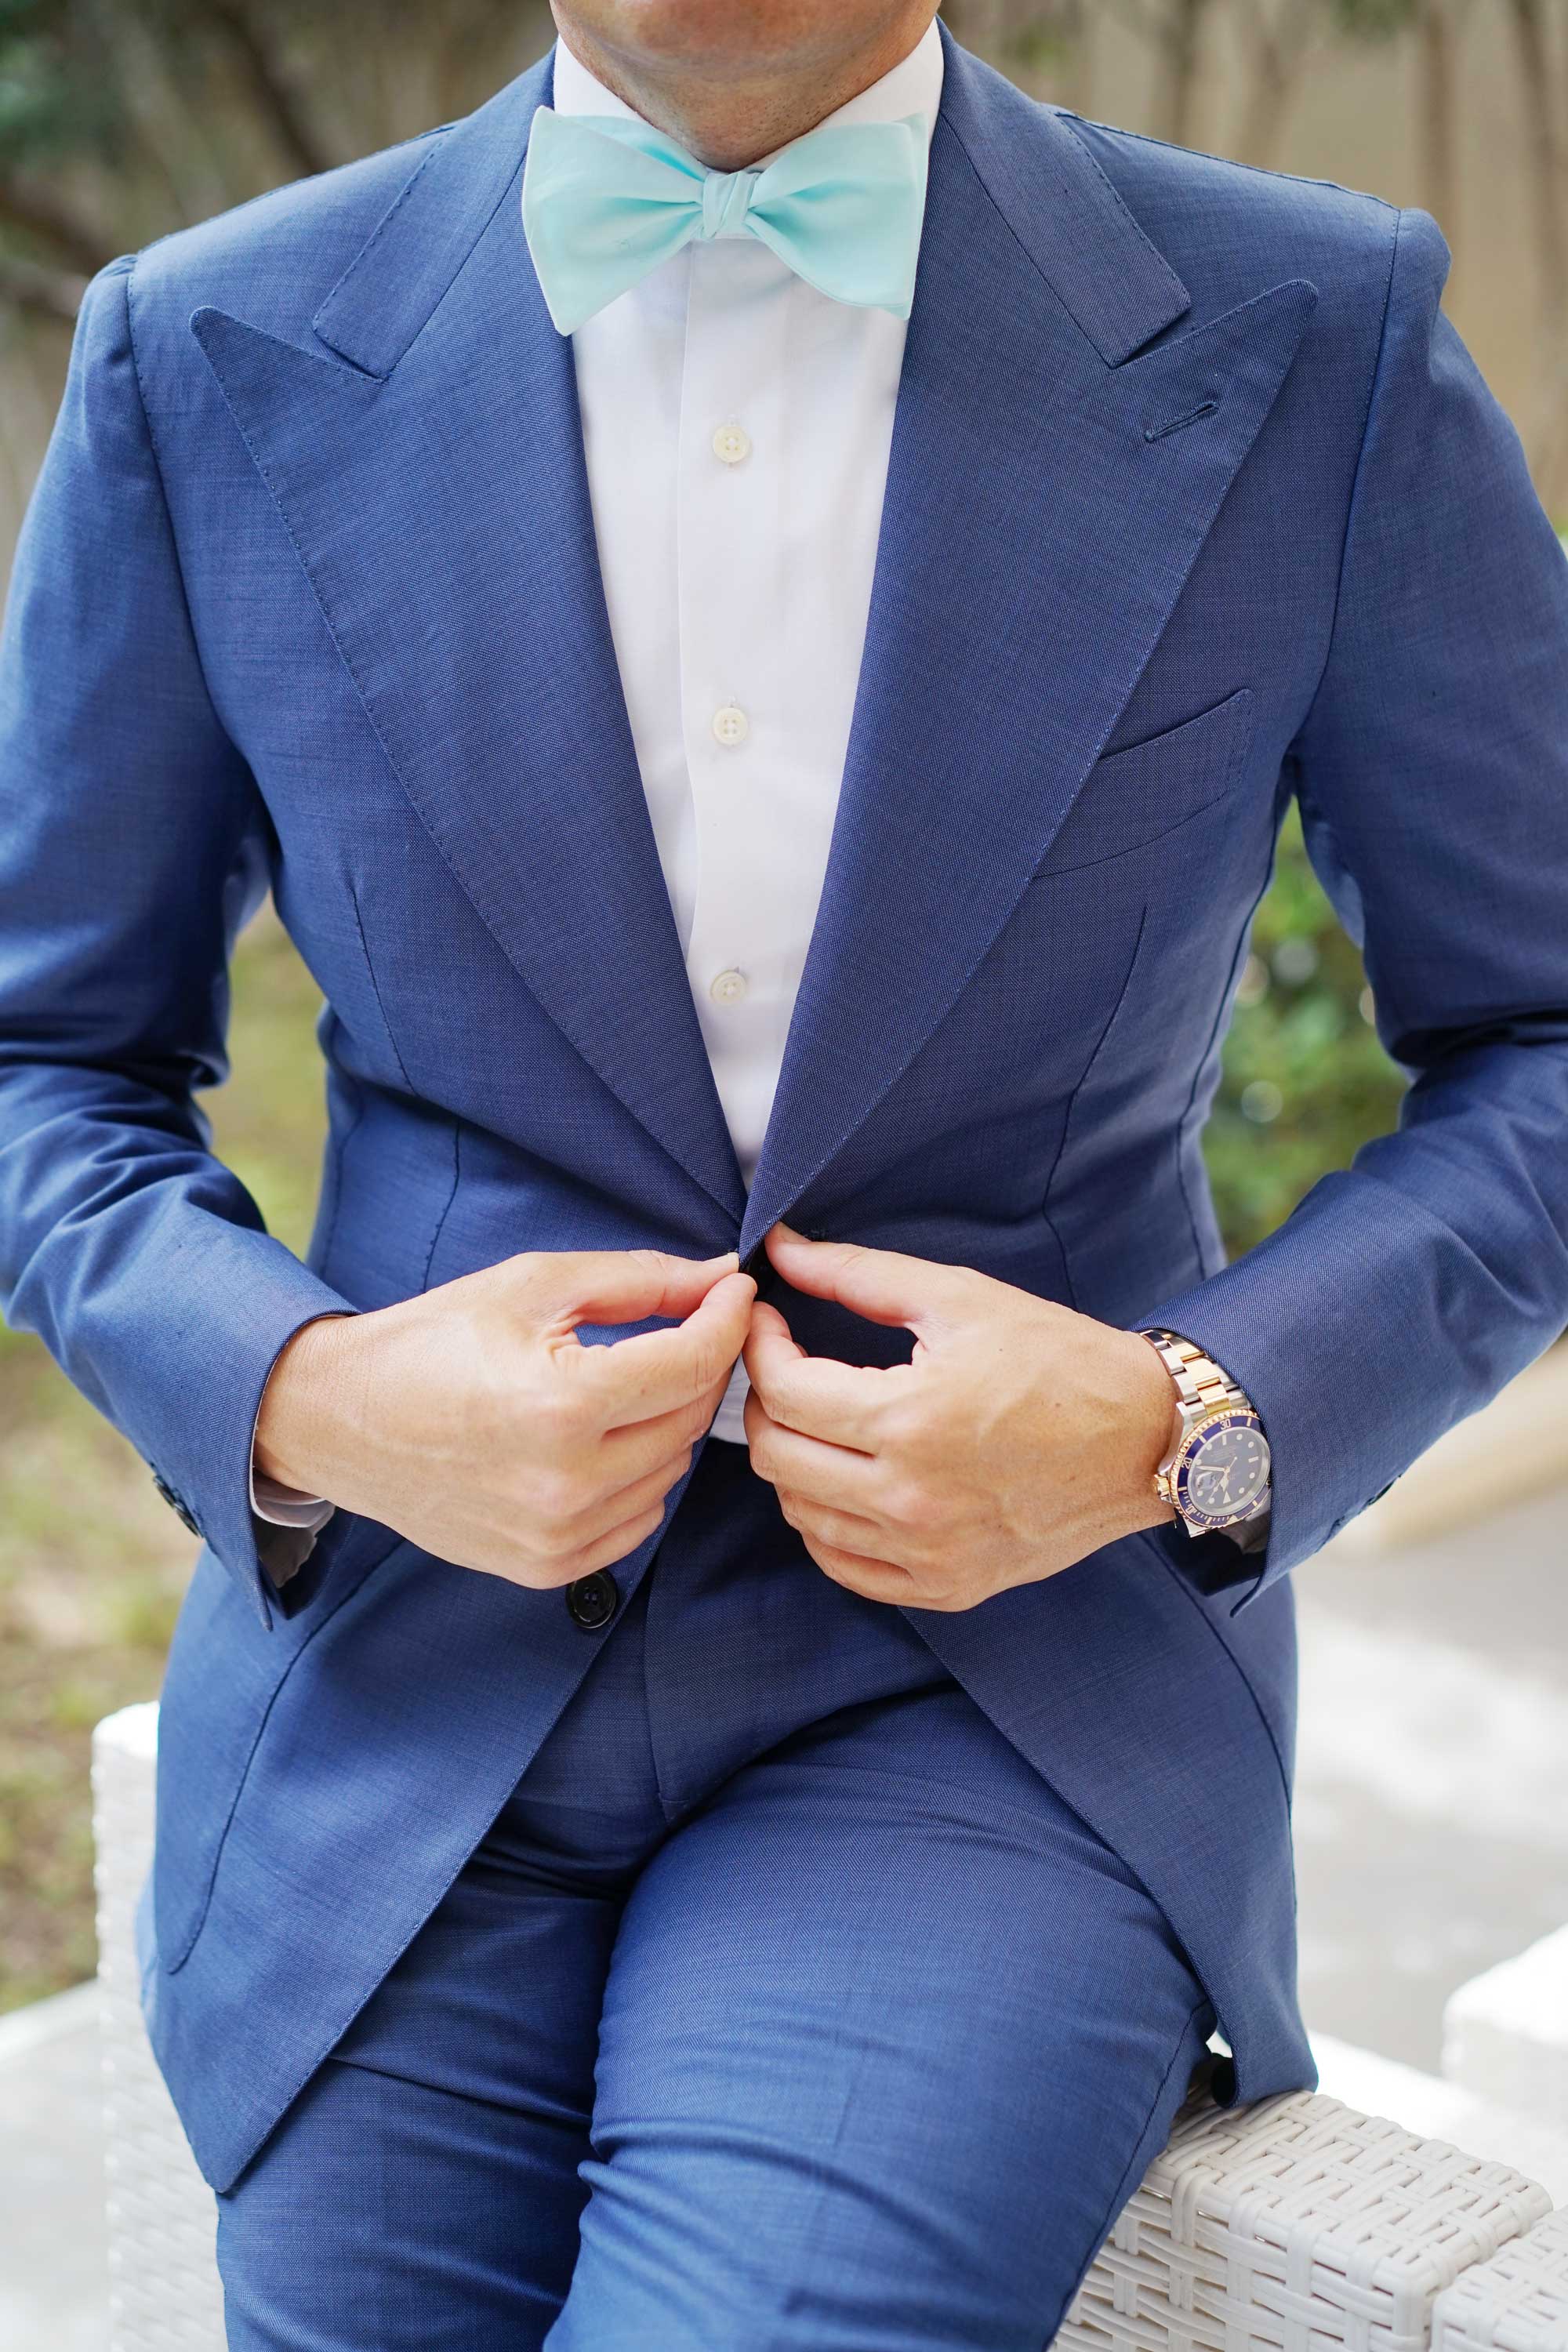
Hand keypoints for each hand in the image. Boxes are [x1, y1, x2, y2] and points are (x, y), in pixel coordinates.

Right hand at [254, 1248, 755, 1586]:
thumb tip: (719, 1275)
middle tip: (683, 1327)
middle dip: (698, 1366)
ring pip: (671, 1472)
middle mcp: (565, 1484)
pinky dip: (638, 1476)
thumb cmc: (431, 1341)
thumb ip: (638, 1280)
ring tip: (626, 1384)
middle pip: (690, 1419)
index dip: (727, 1318)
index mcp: (562, 1406)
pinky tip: (601, 1440)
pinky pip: (638, 1520)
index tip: (735, 1292)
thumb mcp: (532, 1286)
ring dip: (667, 1422)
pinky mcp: (546, 1568)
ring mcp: (556, 1536)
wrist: (340, 1421)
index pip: (692, 1363)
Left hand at [741, 1223, 1178, 1610]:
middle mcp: (911, 1497)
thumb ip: (859, 1273)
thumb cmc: (1058, 1359)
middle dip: (763, 1402)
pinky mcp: (946, 1587)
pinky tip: (843, 1481)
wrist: (1145, 1439)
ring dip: (791, 1460)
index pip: (784, 1390)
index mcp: (911, 1419)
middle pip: (776, 1456)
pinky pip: (843, 1565)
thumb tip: (781, 1248)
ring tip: (818, 1420)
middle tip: (786, 1368)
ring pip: (800, 1513)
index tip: (767, 1321)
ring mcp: (927, 1553)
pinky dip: (824, 1523)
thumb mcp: (960, 1298)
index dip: (759, 1346)